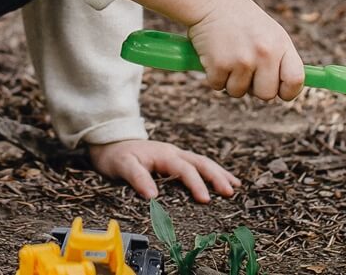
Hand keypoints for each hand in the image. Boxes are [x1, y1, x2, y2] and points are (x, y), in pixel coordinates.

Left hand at [88, 139, 238, 202]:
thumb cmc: (116, 156)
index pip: (185, 169)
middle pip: (201, 163)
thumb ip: (138, 178)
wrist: (110, 144)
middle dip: (217, 177)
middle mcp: (173, 153)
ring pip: (203, 162)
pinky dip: (212, 172)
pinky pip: (198, 165)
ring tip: (235, 187)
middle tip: (229, 192)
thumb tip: (153, 196)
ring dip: (219, 174)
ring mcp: (176, 155)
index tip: (206, 200)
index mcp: (164, 154)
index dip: (196, 184)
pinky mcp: (175, 161)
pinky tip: (222, 180)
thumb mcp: (122, 166)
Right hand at [185, 0, 304, 101]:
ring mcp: (243, 60)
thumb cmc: (238, 17)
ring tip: (227, 56)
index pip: (295, 80)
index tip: (279, 90)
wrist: (208, 0)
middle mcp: (265, 53)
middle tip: (244, 71)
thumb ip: (277, 57)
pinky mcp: (220, 65)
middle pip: (267, 95)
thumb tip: (282, 89)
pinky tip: (214, 55)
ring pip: (238, 92)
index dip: (288, 91)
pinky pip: (217, 85)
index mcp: (281, 43)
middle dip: (254, 88)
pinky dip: (213, 75)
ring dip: (230, 81)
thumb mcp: (267, 31)